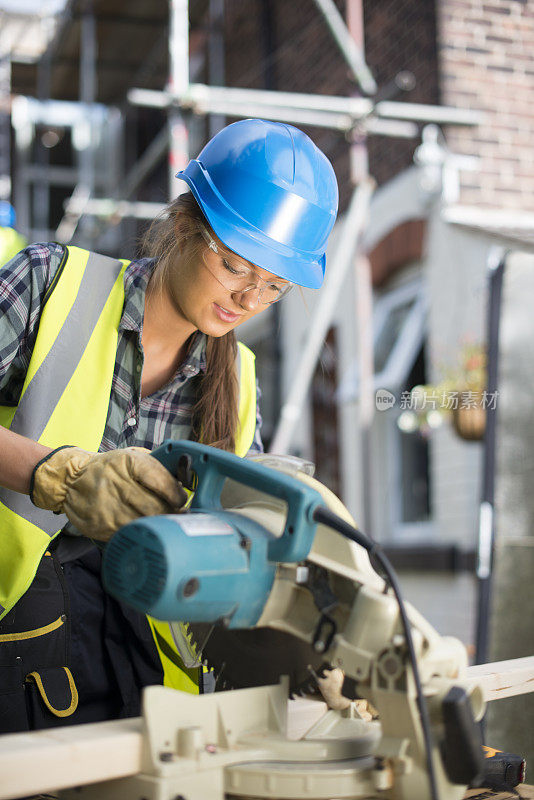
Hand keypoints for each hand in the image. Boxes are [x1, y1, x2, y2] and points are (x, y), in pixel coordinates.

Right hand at [31, 446, 186, 540]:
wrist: (71, 480)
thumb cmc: (108, 468)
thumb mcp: (131, 457)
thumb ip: (156, 468)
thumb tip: (183, 484)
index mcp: (127, 463)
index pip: (160, 480)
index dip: (176, 493)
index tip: (182, 499)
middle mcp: (117, 483)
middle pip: (155, 506)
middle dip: (172, 512)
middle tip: (180, 514)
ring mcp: (108, 506)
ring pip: (145, 522)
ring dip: (159, 525)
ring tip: (165, 524)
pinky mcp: (102, 525)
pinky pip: (130, 533)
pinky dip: (141, 533)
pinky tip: (146, 530)